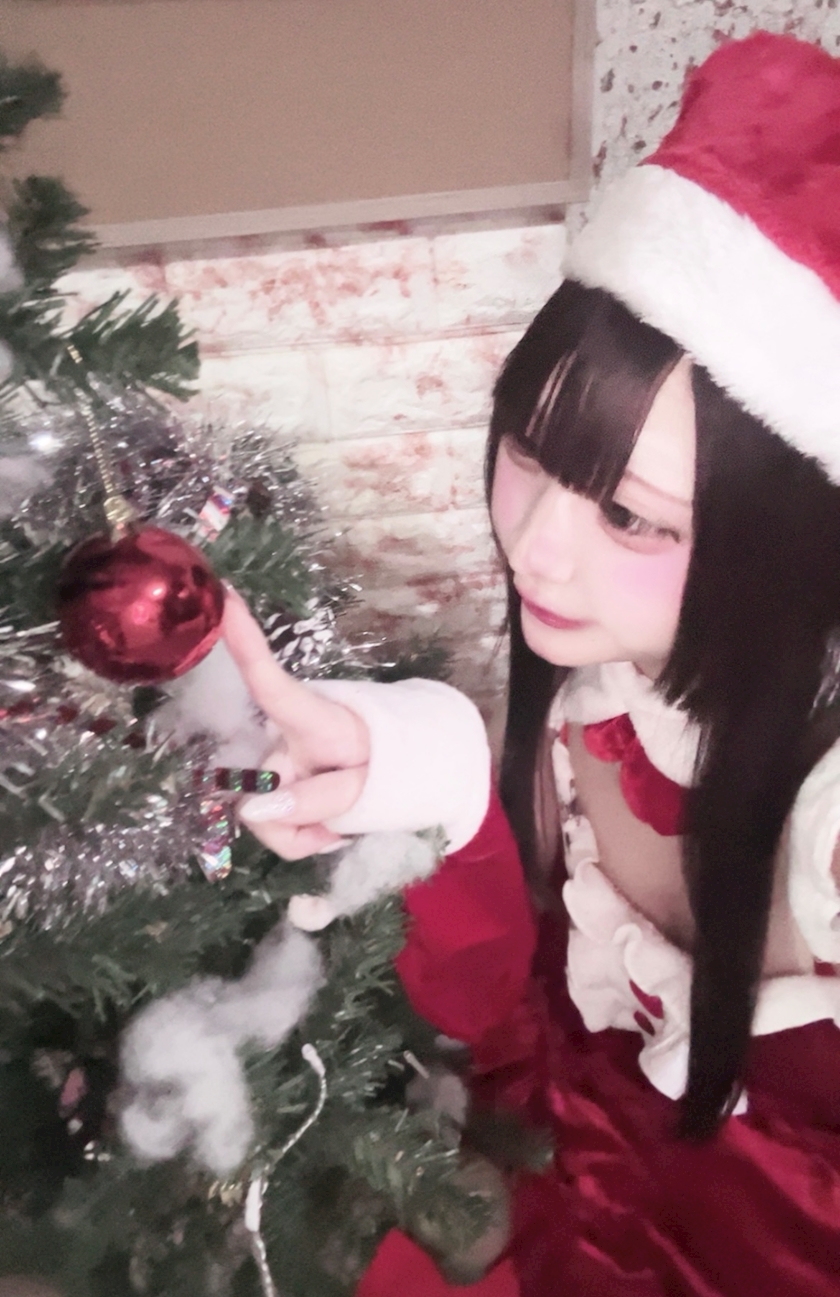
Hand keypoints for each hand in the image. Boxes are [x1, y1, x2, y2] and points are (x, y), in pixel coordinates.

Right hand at [221, 586, 369, 857]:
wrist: (399, 780)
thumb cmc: (387, 766)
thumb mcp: (368, 787)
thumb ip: (315, 798)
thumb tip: (250, 810)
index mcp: (309, 718)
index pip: (269, 678)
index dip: (244, 640)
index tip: (223, 595)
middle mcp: (282, 738)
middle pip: (263, 790)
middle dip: (300, 817)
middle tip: (344, 821)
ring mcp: (275, 765)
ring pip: (266, 820)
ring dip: (304, 830)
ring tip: (342, 822)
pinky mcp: (273, 793)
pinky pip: (276, 833)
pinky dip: (304, 839)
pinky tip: (330, 829)